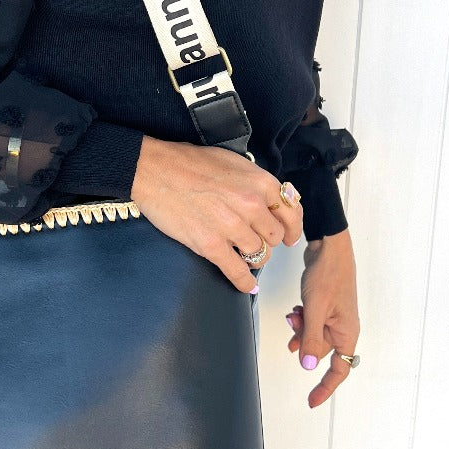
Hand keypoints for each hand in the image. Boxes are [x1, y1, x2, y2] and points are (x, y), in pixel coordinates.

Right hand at [129, 135, 303, 293]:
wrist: (155, 171)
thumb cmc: (189, 163)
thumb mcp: (233, 163)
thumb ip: (255, 184)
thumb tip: (270, 203)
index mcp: (260, 182)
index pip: (292, 213)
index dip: (292, 229)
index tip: (289, 237)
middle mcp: (252, 205)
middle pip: (275, 237)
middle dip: (267, 241)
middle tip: (254, 240)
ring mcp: (232, 227)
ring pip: (259, 255)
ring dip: (253, 258)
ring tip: (242, 254)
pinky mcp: (211, 245)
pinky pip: (237, 271)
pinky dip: (244, 282)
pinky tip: (246, 286)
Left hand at [285, 228, 359, 407]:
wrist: (328, 247)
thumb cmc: (328, 274)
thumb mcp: (315, 308)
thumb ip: (311, 337)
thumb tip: (308, 366)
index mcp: (347, 332)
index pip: (339, 370)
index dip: (325, 388)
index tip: (311, 401)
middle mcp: (343, 327)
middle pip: (321, 350)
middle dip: (303, 342)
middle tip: (293, 325)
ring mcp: (334, 316)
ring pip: (312, 335)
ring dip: (299, 329)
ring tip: (292, 313)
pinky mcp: (325, 306)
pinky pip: (311, 323)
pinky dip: (300, 320)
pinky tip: (294, 310)